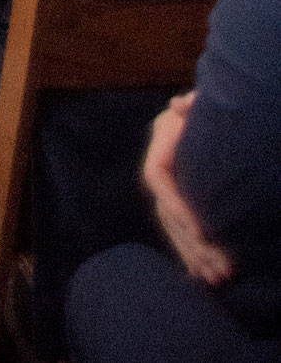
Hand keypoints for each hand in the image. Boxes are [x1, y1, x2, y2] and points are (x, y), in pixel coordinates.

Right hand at [143, 96, 232, 285]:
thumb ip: (193, 104)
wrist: (226, 112)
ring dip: (194, 255)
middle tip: (220, 268)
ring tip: (220, 280)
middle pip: (166, 211)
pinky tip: (206, 276)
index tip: (202, 230)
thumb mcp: (205, 104)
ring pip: (174, 227)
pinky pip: (181, 231)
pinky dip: (191, 253)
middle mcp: (161, 166)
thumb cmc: (216, 108)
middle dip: (191, 242)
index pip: (157, 178)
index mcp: (162, 141)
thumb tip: (180, 105)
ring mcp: (171, 186)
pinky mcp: (184, 201)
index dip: (176, 205)